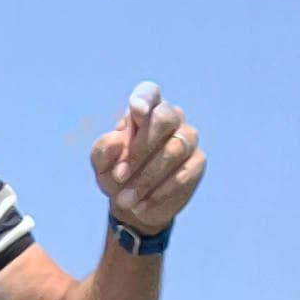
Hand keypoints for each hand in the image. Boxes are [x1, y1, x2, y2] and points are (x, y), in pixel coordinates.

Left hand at [90, 83, 202, 238]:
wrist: (134, 206)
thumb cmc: (117, 175)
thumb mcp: (102, 165)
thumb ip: (103, 150)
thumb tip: (118, 141)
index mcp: (146, 110)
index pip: (149, 92)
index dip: (145, 99)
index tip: (137, 112)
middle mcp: (171, 118)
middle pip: (164, 119)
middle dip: (140, 150)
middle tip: (119, 176)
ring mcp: (187, 138)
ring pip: (174, 150)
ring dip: (146, 178)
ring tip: (126, 200)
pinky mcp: (196, 163)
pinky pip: (183, 174)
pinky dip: (160, 192)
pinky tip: (142, 205)